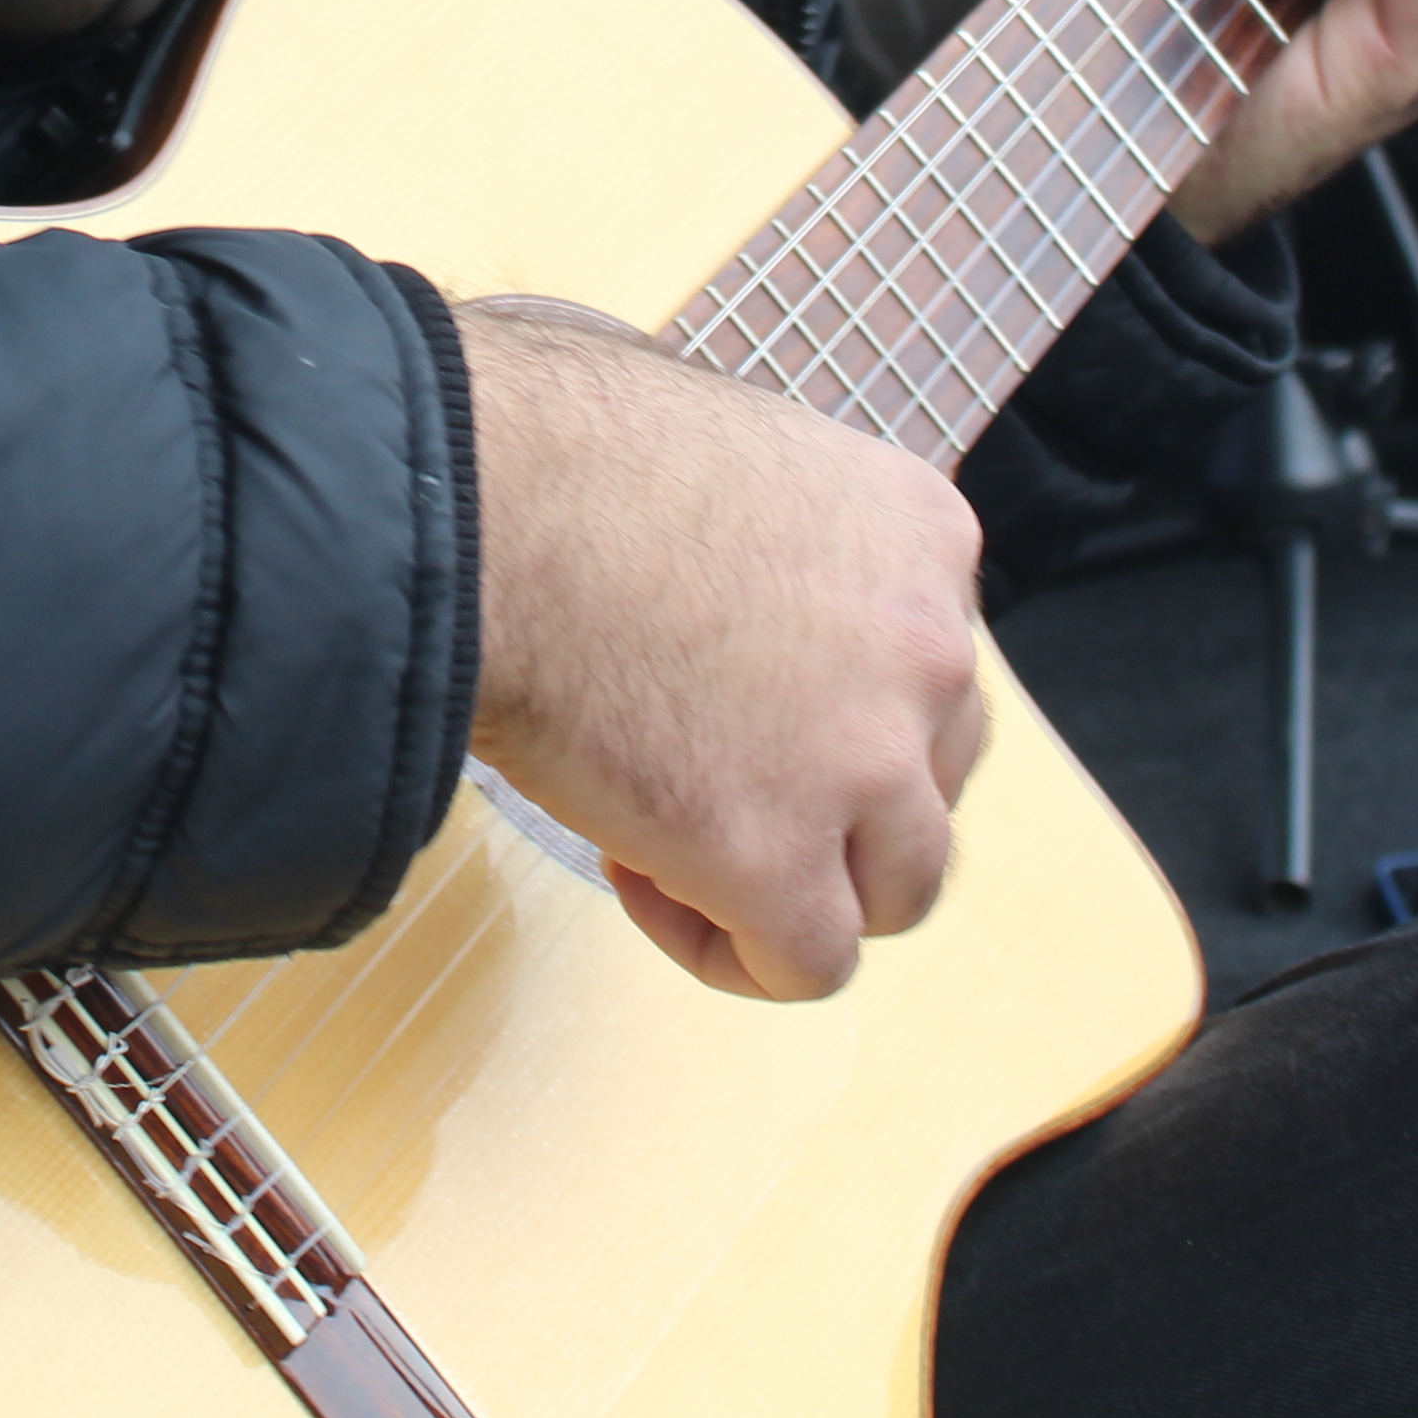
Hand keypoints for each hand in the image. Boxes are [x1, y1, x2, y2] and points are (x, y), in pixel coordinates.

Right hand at [455, 300, 990, 1003]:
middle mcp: (929, 649)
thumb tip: (744, 589)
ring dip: (802, 886)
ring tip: (674, 844)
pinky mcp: (781, 861)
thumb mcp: (734, 453)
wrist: (484, 507)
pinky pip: (808, 964)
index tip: (730, 699)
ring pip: (896, 889)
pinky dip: (734, 950)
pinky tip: (639, 876)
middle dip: (835, 801)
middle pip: (933, 780)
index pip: (932, 667)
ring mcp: (868, 762)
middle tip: (708, 774)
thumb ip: (785, 537)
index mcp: (922, 535)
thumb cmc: (555, 456)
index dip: (829, 704)